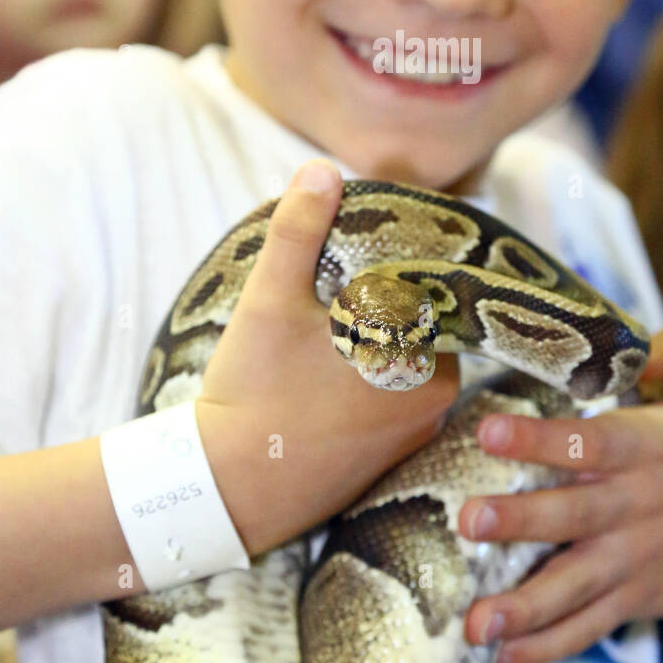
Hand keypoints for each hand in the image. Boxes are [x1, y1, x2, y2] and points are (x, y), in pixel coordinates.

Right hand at [195, 160, 459, 555]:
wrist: (227, 492)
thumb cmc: (255, 393)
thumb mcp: (271, 301)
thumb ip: (299, 231)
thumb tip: (322, 170)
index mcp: (424, 357)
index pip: (427, 289)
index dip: (394, 264)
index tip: (358, 252)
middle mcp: (435, 399)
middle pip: (415, 325)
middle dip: (380, 303)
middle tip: (333, 285)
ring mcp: (414, 433)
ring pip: (400, 361)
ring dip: (371, 341)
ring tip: (325, 323)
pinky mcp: (387, 458)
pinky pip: (387, 400)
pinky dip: (362, 380)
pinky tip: (323, 371)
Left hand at [458, 327, 662, 662]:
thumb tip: (648, 332)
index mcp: (644, 450)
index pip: (591, 442)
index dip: (542, 437)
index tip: (490, 429)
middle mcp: (633, 507)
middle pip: (572, 515)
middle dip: (520, 519)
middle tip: (470, 519)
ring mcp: (630, 559)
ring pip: (573, 585)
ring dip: (523, 605)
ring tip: (476, 620)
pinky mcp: (630, 599)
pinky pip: (585, 627)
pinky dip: (546, 645)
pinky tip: (503, 654)